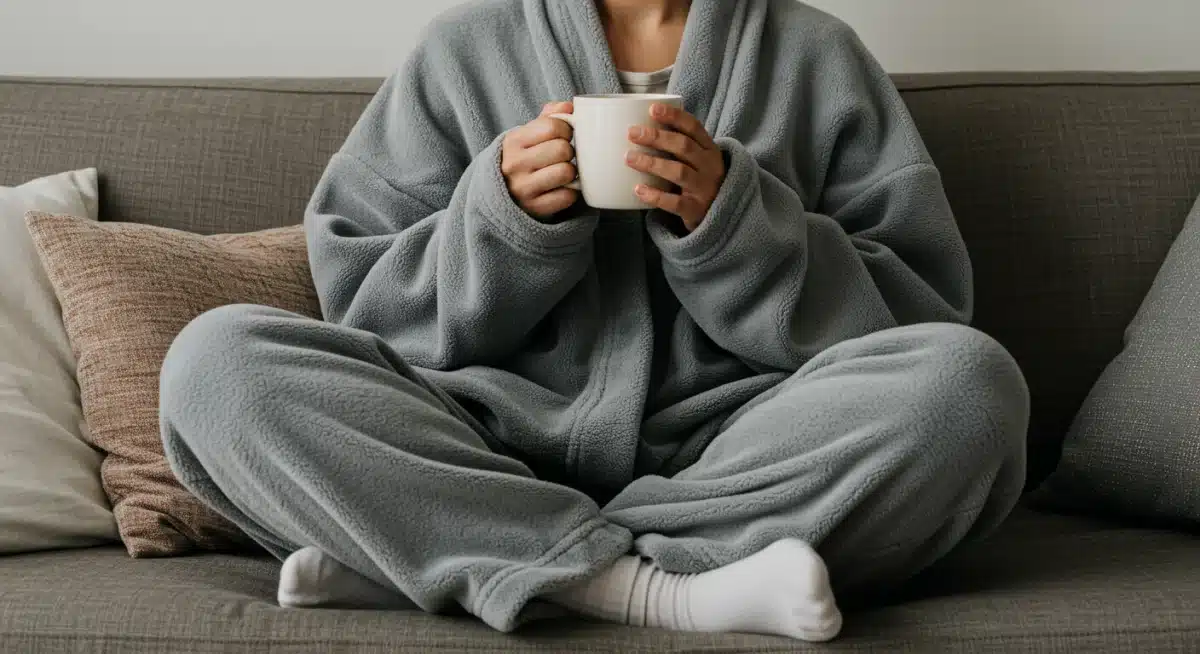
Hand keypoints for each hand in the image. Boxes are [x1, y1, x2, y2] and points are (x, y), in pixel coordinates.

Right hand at [501, 102, 578, 219]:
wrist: (503, 193)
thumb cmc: (525, 157)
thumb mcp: (528, 134)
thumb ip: (549, 116)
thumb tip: (569, 106)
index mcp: (513, 141)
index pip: (552, 126)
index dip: (566, 129)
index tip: (564, 136)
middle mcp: (515, 165)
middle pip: (562, 149)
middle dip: (569, 151)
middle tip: (563, 156)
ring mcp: (523, 188)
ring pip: (566, 172)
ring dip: (571, 172)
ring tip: (563, 172)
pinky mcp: (535, 208)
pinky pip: (567, 196)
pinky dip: (570, 192)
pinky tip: (561, 188)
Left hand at [625, 103, 725, 231]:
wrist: (721, 216)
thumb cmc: (700, 181)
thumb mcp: (698, 160)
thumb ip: (679, 146)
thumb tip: (640, 126)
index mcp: (710, 149)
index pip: (694, 127)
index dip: (674, 116)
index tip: (652, 109)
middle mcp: (711, 167)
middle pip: (684, 147)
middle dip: (657, 137)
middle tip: (632, 133)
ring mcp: (705, 189)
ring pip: (679, 172)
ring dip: (652, 163)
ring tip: (629, 158)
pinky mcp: (696, 210)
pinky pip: (675, 202)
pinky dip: (656, 196)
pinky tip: (638, 190)